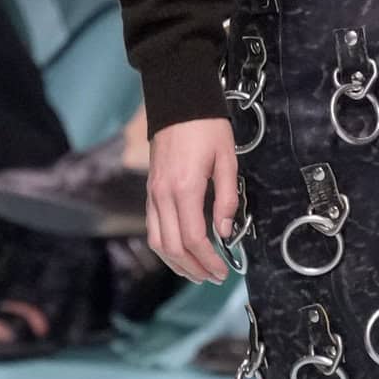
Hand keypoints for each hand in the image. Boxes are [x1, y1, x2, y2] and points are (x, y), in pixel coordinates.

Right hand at [147, 118, 238, 282]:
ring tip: (196, 273)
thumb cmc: (206, 126)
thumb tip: (225, 231)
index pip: (193, 238)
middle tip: (213, 277)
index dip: (208, 260)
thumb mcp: (227, 160)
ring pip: (157, 241)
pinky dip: (165, 246)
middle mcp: (163, 195)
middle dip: (193, 268)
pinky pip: (152, 227)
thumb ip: (228, 198)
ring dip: (176, 263)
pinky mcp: (150, 189)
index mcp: (185, 188)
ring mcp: (153, 193)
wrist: (179, 100)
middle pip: (172, 246)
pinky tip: (180, 252)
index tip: (223, 271)